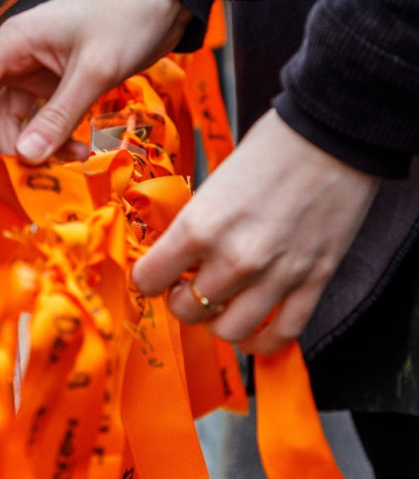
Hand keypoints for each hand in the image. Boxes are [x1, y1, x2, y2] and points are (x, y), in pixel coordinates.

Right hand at [0, 0, 191, 184]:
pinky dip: (55, 141)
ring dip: (34, 150)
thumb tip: (25, 158)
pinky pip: (43, 121)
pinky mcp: (56, 84)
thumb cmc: (127, 18)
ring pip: (16, 122)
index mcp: (11, 43)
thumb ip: (59, 115)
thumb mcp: (94, 70)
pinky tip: (78, 153)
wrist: (163, 1)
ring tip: (64, 168)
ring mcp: (35, 72)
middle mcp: (15, 59)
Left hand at [131, 110, 379, 354]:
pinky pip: (282, 334)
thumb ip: (192, 226)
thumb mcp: (210, 185)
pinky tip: (252, 333)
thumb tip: (175, 256)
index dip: (148, 278)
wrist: (330, 136)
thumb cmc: (266, 150)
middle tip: (186, 285)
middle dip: (180, 300)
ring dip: (216, 322)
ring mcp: (276, 276)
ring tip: (218, 305)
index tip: (155, 273)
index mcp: (199, 227)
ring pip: (230, 331)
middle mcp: (234, 260)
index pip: (149, 280)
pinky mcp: (313, 282)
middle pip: (187, 311)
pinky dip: (262, 342)